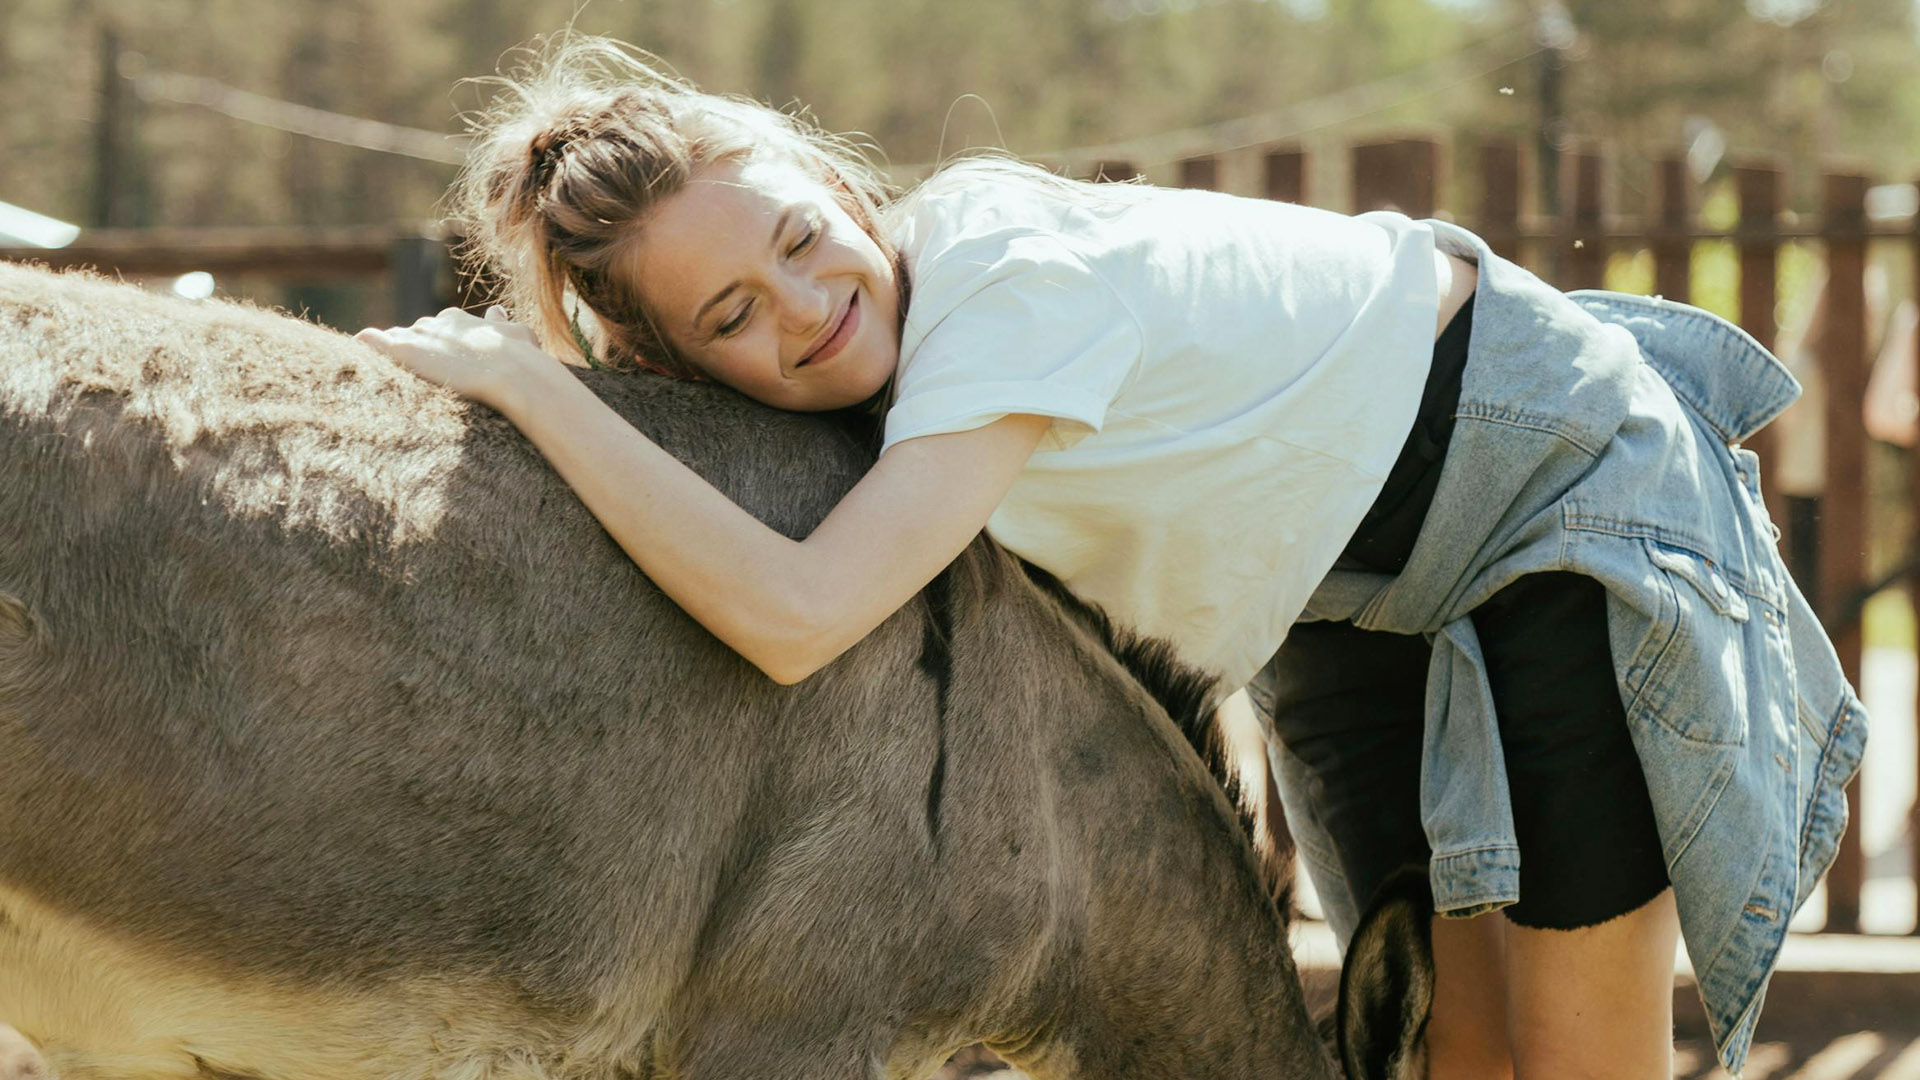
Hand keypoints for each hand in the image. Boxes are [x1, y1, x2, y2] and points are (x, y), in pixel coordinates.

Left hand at [356, 306, 557, 410]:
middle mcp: (437, 322)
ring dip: (392, 351)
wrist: (514, 372)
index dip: (440, 345)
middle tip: (418, 370)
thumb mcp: (519, 334)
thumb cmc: (524, 358)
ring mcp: (420, 335)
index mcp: (461, 319)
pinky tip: (358, 348)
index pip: (439, 328)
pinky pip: (375, 342)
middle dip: (417, 348)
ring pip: (396, 339)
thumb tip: (497, 312)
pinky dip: (367, 345)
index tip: (442, 361)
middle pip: (416, 333)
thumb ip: (504, 324)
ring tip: (385, 369)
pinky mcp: (405, 349)